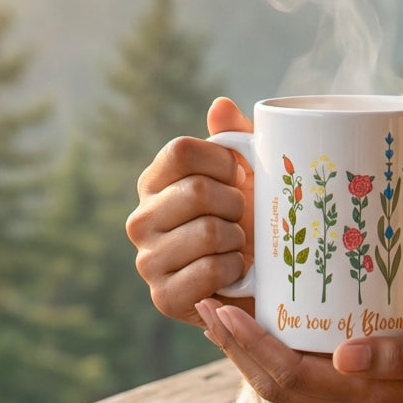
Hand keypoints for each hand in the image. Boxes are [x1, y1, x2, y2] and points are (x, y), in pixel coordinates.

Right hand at [126, 98, 254, 327]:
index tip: (240, 175)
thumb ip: (236, 139)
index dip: (222, 160)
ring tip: (237, 247)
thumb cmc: (253, 223)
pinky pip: (211, 269)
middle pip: (198, 191)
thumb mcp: (249, 178)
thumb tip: (220, 105)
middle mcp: (140, 220)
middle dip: (236, 204)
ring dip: (237, 240)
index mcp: (154, 183)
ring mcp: (148, 261)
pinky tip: (233, 273)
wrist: (261, 286)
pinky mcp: (164, 298)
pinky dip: (234, 269)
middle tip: (242, 219)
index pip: (181, 151)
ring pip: (208, 231)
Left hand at [196, 298, 402, 402]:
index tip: (221, 311)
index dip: (250, 346)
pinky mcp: (358, 395)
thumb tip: (344, 355)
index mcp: (368, 399)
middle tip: (205, 304)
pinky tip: (268, 325)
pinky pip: (302, 378)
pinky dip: (274, 353)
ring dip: (248, 351)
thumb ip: (402, 357)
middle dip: (235, 346)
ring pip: (283, 383)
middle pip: (273, 384)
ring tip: (222, 313)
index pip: (290, 377)